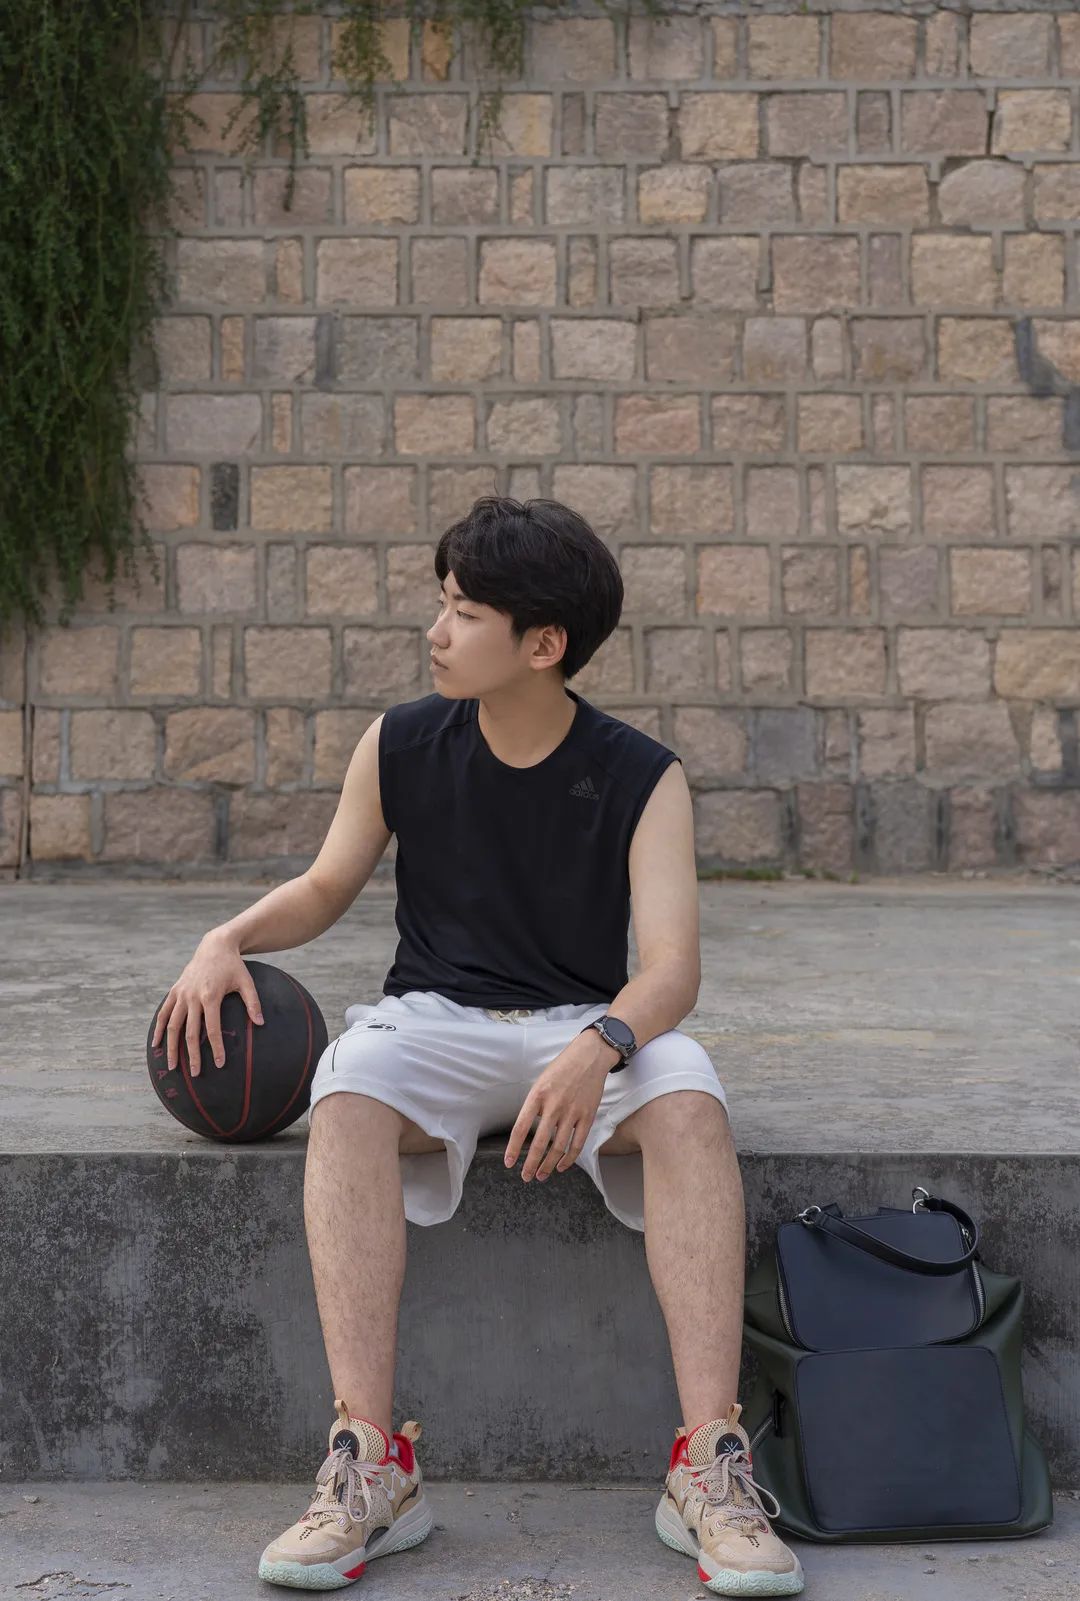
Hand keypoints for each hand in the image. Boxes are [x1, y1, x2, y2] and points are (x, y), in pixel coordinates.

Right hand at [150, 932, 263, 1077]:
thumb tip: (261, 1023)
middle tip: (195, 1074)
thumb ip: (253, 1003)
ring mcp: (181, 994)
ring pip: (172, 1025)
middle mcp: (192, 996)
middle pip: (190, 1032)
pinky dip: (158, 1029)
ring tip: (171, 1067)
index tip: (218, 1064)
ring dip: (171, 1047)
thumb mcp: (247, 981)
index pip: (212, 1028)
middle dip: (192, 1055)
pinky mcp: (174, 991)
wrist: (215, 945)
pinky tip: (156, 1045)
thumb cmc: (234, 965)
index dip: (215, 1047)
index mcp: (210, 995)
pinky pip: (163, 1013)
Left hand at [503, 1031, 618, 1182]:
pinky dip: (569, 1158)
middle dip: (531, 1164)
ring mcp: (572, 1112)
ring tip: (541, 1175)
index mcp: (537, 1095)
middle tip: (525, 1177)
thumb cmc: (562, 1069)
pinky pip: (577, 1143)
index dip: (513, 1148)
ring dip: (548, 1165)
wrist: (589, 1057)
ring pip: (558, 1148)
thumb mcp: (541, 1082)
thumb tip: (527, 1131)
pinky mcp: (587, 1116)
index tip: (509, 1162)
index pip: (521, 1127)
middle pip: (540, 1143)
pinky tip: (561, 1166)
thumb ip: (534, 1105)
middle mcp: (554, 1105)